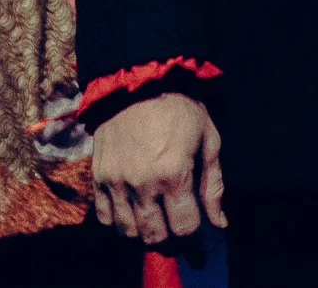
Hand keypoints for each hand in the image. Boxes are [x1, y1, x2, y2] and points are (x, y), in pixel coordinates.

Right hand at [92, 93, 225, 244]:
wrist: (138, 80)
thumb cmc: (180, 108)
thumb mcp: (208, 140)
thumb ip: (214, 185)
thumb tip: (220, 224)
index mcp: (173, 174)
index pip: (184, 228)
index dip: (193, 233)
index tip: (195, 224)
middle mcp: (142, 184)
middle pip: (155, 235)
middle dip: (169, 236)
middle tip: (174, 224)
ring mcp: (116, 182)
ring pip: (128, 231)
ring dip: (143, 231)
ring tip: (154, 218)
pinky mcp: (98, 176)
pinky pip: (103, 216)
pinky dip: (117, 222)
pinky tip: (130, 212)